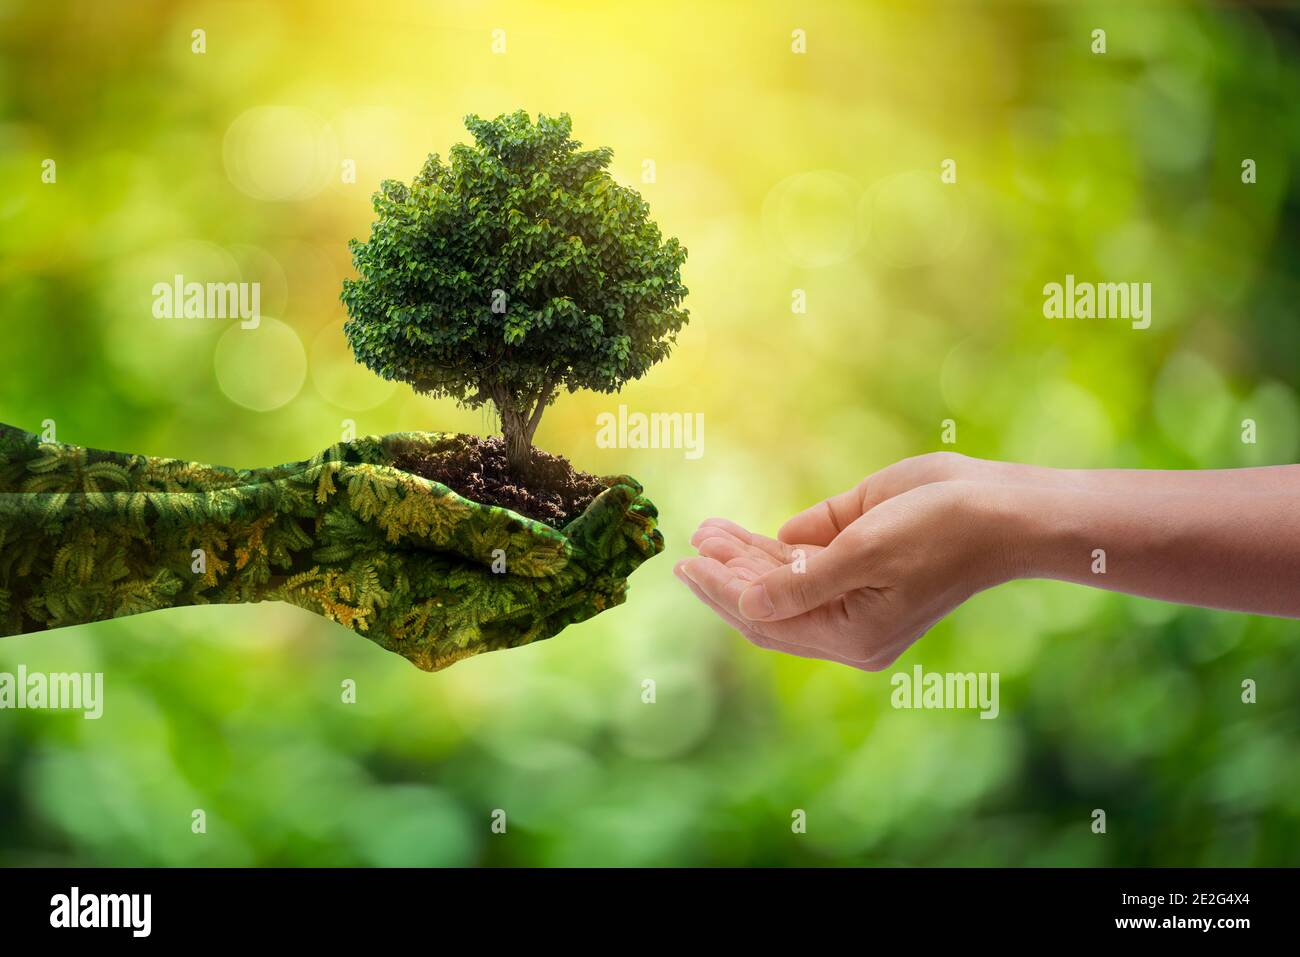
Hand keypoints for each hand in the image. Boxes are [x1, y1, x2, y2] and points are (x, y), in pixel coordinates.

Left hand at [676, 480, 1014, 669]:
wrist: (1002, 508)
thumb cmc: (939, 532)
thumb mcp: (863, 554)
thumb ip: (801, 582)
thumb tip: (746, 602)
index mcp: (850, 634)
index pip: (766, 618)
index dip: (721, 592)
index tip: (686, 565)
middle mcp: (847, 618)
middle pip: (768, 604)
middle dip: (725, 575)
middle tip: (688, 547)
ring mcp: (853, 586)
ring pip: (782, 580)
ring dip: (743, 556)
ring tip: (706, 532)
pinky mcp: (861, 554)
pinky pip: (804, 558)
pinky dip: (772, 546)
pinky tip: (744, 535)